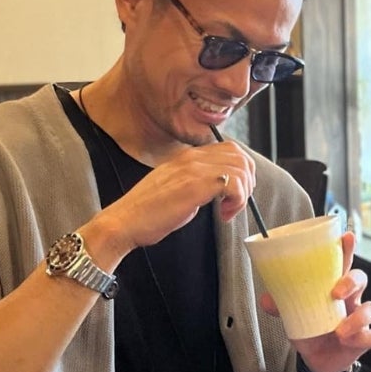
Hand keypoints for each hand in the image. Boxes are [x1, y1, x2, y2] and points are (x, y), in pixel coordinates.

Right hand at [106, 141, 255, 250]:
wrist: (124, 222)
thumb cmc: (145, 213)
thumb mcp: (173, 189)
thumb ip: (194, 183)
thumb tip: (216, 189)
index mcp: (185, 157)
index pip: (228, 149)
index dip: (238, 171)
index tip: (231, 195)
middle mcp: (190, 157)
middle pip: (239, 155)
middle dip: (246, 180)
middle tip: (234, 202)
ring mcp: (193, 169)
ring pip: (241, 168)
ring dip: (242, 193)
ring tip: (228, 210)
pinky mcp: (195, 186)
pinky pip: (235, 184)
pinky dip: (237, 201)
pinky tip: (223, 214)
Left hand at [260, 232, 370, 371]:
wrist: (316, 359)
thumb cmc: (308, 329)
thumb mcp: (291, 315)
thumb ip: (279, 304)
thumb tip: (267, 298)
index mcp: (331, 288)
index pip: (341, 264)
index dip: (346, 249)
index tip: (345, 237)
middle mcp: (349, 299)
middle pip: (360, 279)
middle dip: (352, 280)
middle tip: (336, 292)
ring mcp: (359, 319)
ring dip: (358, 318)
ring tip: (340, 330)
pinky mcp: (363, 339)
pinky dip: (363, 337)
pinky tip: (349, 341)